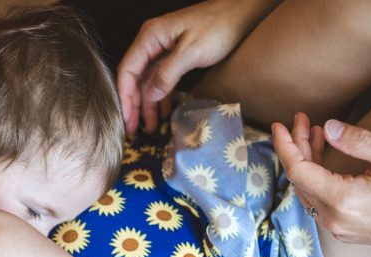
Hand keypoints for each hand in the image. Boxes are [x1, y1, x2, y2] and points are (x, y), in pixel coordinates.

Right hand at [117, 0, 259, 134]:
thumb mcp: (192, 52)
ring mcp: (164, 49)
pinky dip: (162, 96)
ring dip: (149, 104)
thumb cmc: (221, 25)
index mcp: (151, 37)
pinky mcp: (176, 55)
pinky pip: (162, 79)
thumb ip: (167, 74)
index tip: (127, 119)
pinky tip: (165, 112)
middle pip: (136, 78)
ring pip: (149, 81)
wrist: (246, 12)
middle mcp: (153, 42)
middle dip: (135, 105)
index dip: (125, 97)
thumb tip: (150, 95)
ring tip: (152, 127)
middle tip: (136, 130)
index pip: (128, 70)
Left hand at [273, 116, 370, 255]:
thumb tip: (330, 126)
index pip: (298, 170)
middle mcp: (333, 219)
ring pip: (308, 190)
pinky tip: (325, 158)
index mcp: (343, 200)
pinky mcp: (342, 231)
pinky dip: (317, 178)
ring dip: (307, 161)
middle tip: (304, 121)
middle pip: (300, 179)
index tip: (279, 124)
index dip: (285, 145)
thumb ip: (360, 142)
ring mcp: (336, 228)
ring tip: (318, 133)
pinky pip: (318, 202)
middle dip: (297, 147)